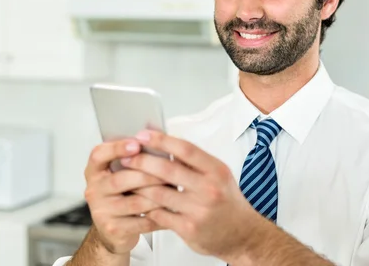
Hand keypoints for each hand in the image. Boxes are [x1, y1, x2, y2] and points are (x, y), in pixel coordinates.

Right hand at [83, 138, 164, 253]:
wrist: (114, 228)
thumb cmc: (124, 192)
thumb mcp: (124, 171)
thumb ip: (136, 154)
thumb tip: (155, 133)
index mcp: (95, 170)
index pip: (99, 155)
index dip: (117, 148)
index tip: (137, 144)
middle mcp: (94, 190)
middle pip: (120, 180)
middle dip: (147, 174)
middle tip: (169, 170)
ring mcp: (102, 211)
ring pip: (134, 202)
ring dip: (158, 195)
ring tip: (175, 189)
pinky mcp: (114, 228)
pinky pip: (141, 221)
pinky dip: (159, 214)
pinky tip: (171, 208)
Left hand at [121, 129, 264, 261]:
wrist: (242, 233)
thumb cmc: (227, 200)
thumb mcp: (218, 175)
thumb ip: (194, 161)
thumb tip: (165, 142)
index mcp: (216, 170)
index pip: (186, 149)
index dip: (162, 140)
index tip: (143, 135)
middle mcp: (209, 189)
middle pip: (168, 169)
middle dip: (142, 161)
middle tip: (127, 157)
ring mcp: (198, 210)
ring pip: (158, 193)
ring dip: (138, 184)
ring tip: (126, 178)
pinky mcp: (188, 228)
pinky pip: (159, 214)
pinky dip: (146, 206)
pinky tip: (139, 201)